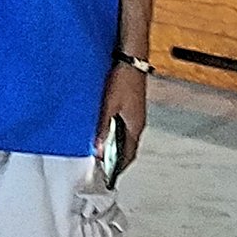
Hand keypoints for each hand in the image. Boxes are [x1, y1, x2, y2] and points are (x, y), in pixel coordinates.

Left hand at [98, 51, 148, 171]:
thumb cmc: (123, 78)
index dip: (117, 169)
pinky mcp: (130, 107)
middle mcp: (137, 124)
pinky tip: (104, 133)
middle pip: (127, 150)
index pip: (127, 156)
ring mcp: (135, 115)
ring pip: (125, 139)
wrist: (131, 57)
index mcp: (135, 127)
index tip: (107, 179)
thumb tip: (98, 150)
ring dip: (115, 148)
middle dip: (115, 161)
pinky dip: (115, 135)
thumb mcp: (109, 105)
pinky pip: (123, 128)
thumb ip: (103, 128)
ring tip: (100, 155)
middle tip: (102, 169)